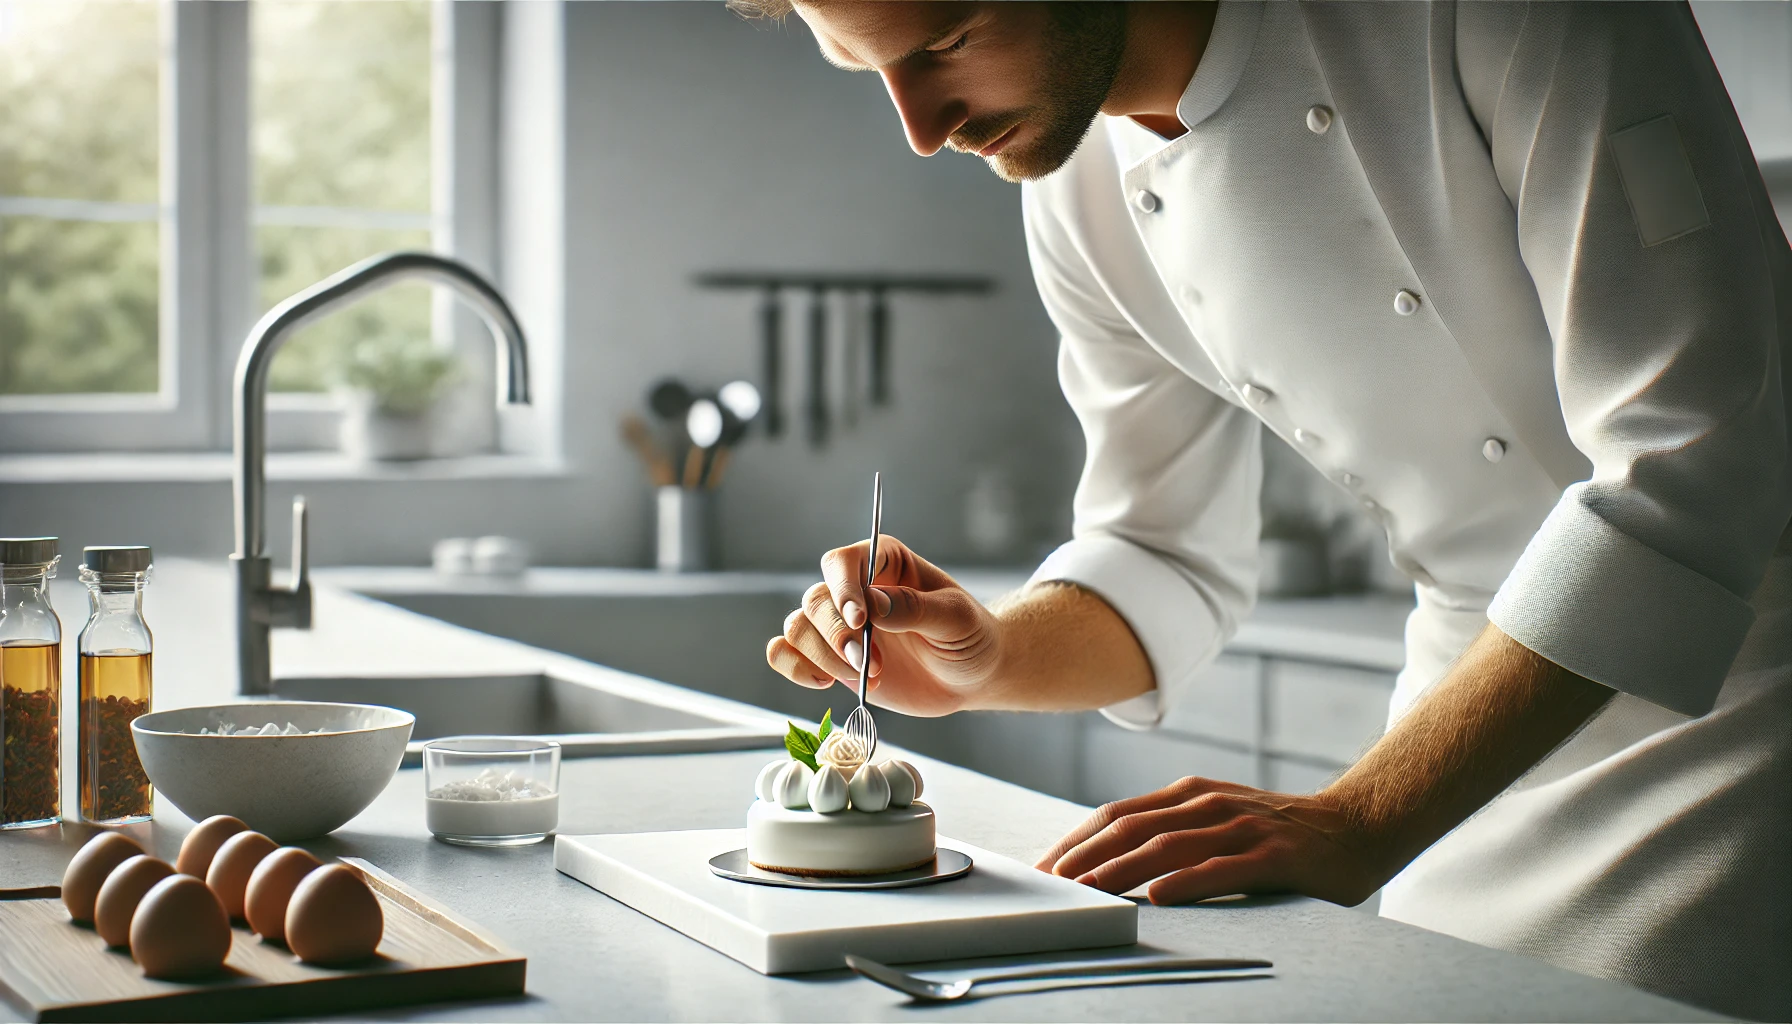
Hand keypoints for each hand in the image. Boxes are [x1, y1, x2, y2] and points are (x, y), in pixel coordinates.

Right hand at [765, 536, 1003, 716]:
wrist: (973, 676)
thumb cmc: (970, 637)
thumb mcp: (956, 619)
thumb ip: (915, 608)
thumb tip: (873, 604)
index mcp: (885, 562)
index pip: (843, 562)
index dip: (843, 590)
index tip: (860, 621)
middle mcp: (855, 590)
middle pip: (815, 599)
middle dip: (837, 637)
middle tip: (871, 664)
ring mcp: (839, 625)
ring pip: (797, 627)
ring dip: (823, 657)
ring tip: (865, 676)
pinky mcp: (830, 658)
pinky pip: (785, 653)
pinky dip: (795, 668)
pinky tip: (825, 683)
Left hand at [1035, 776, 1386, 906]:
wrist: (1357, 827)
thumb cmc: (1278, 834)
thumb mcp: (1217, 822)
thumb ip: (1173, 832)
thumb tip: (1110, 860)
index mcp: (1189, 795)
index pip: (1117, 815)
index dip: (1076, 840)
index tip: (1042, 869)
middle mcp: (1208, 804)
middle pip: (1132, 828)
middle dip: (1084, 857)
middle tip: (1050, 886)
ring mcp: (1240, 827)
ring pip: (1167, 846)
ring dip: (1121, 870)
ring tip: (1087, 892)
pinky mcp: (1272, 855)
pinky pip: (1221, 869)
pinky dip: (1185, 882)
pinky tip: (1157, 897)